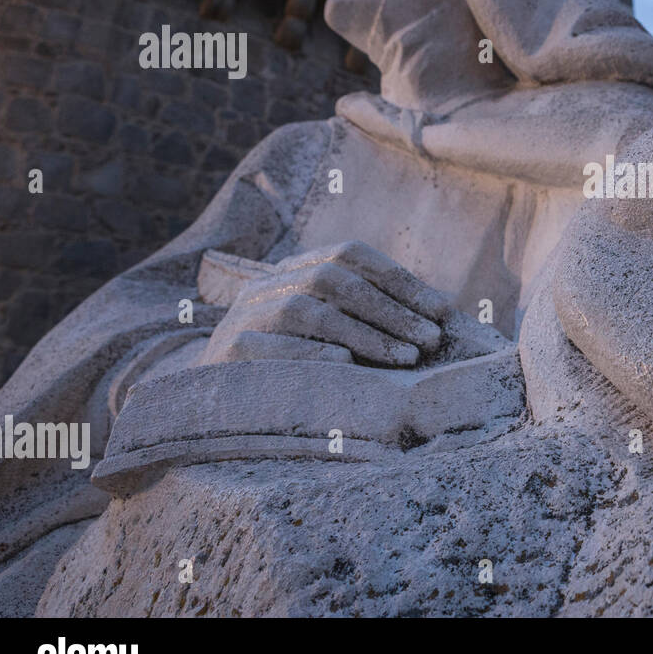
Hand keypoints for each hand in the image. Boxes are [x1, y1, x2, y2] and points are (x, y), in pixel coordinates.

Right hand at [198, 241, 450, 366]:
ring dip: (363, 335)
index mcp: (294, 270)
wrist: (210, 399)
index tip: (442, 309)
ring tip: (406, 358)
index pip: (350, 254)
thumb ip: (372, 315)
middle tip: (431, 340)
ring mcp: (241, 318)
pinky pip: (269, 349)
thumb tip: (442, 310)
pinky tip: (348, 367)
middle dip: (390, 310)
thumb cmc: (292, 366)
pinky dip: (311, 355)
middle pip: (332, 280)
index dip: (399, 278)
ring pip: (305, 312)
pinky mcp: (225, 355)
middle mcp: (266, 286)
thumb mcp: (329, 332)